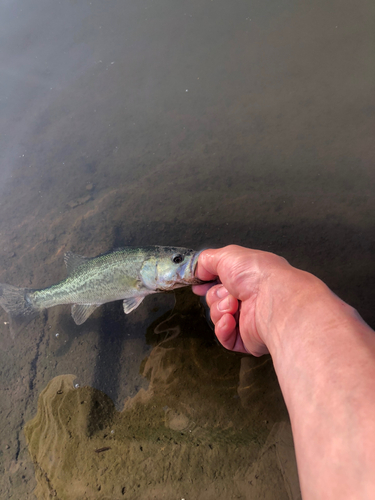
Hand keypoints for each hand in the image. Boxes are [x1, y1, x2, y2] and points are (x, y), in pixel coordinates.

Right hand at [193, 245, 314, 355]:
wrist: (273, 301)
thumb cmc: (258, 275)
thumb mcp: (227, 255)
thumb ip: (207, 260)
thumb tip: (198, 269)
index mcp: (248, 276)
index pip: (222, 281)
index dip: (208, 283)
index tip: (199, 285)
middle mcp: (250, 297)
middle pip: (215, 299)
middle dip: (216, 296)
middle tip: (228, 293)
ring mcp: (249, 318)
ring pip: (218, 317)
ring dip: (220, 310)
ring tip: (234, 306)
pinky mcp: (248, 339)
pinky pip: (224, 337)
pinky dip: (224, 328)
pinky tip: (231, 321)